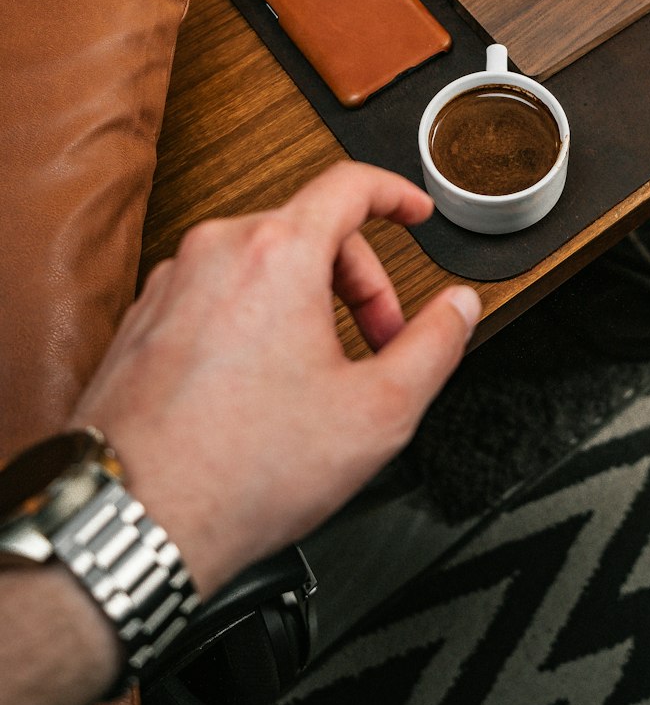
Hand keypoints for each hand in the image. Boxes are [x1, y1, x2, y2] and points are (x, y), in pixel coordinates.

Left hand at [70, 161, 479, 597]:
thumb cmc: (241, 470)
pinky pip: (217, 293)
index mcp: (277, 254)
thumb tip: (459, 307)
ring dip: (306, 301)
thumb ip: (435, 346)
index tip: (415, 212)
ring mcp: (172, 283)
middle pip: (310, 230)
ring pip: (262, 263)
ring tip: (318, 374)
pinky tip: (262, 387)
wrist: (134, 520)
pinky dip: (255, 318)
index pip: (351, 184)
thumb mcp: (379, 412)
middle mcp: (216, 251)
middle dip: (360, 281)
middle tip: (380, 343)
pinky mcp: (143, 318)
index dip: (397, 194)